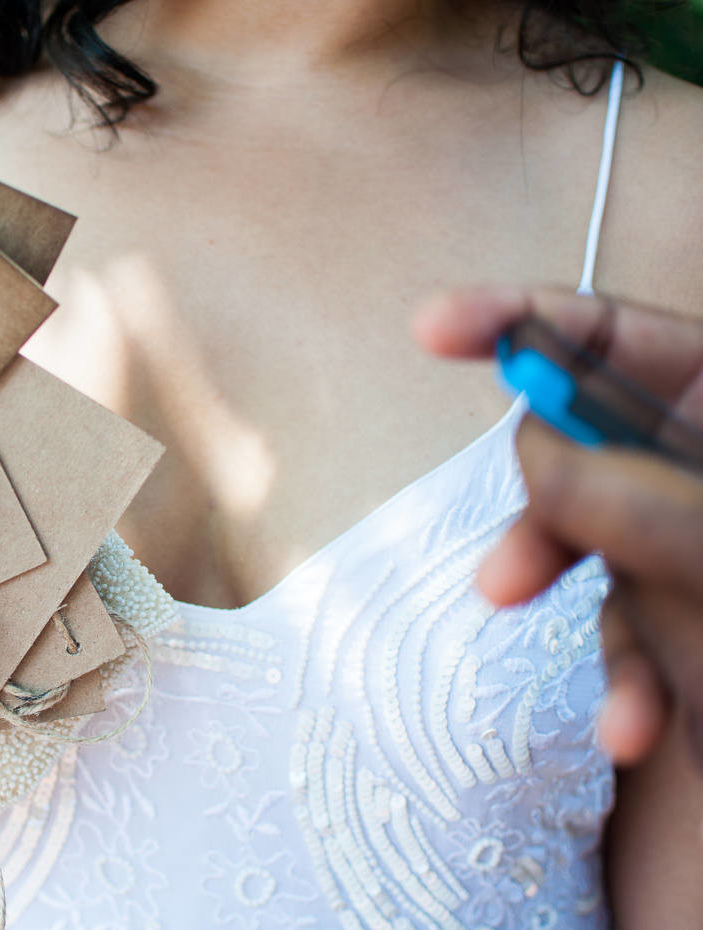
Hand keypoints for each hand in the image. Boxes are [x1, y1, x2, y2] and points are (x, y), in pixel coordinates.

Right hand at [414, 286, 702, 768]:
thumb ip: (636, 496)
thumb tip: (534, 458)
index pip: (613, 333)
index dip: (515, 319)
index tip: (432, 330)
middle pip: (590, 452)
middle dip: (546, 527)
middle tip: (509, 579)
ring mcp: (700, 529)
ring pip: (607, 552)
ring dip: (606, 639)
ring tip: (622, 716)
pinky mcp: (699, 600)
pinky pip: (641, 619)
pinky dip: (635, 679)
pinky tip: (638, 730)